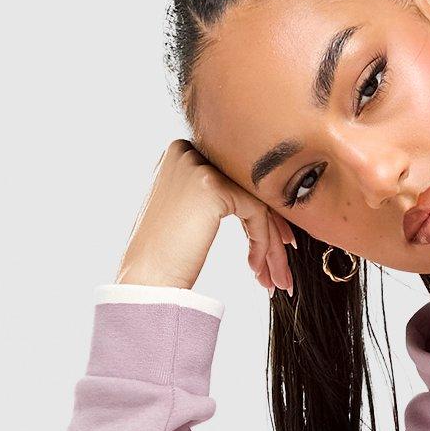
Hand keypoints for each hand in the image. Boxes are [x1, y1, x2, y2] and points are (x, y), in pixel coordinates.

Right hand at [113, 139, 296, 298]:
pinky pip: (256, 212)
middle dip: (271, 233)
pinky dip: (262, 243)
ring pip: (256, 202)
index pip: (233, 181)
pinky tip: (256, 268)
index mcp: (179, 155)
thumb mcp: (186, 215)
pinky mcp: (212, 186)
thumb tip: (254, 203)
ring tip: (277, 279)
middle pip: (247, 189)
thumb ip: (211, 199)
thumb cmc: (164, 257)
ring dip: (271, 245)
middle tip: (282, 267)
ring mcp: (198, 165)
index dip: (259, 215)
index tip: (276, 245)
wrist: (147, 279)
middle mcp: (186, 151)